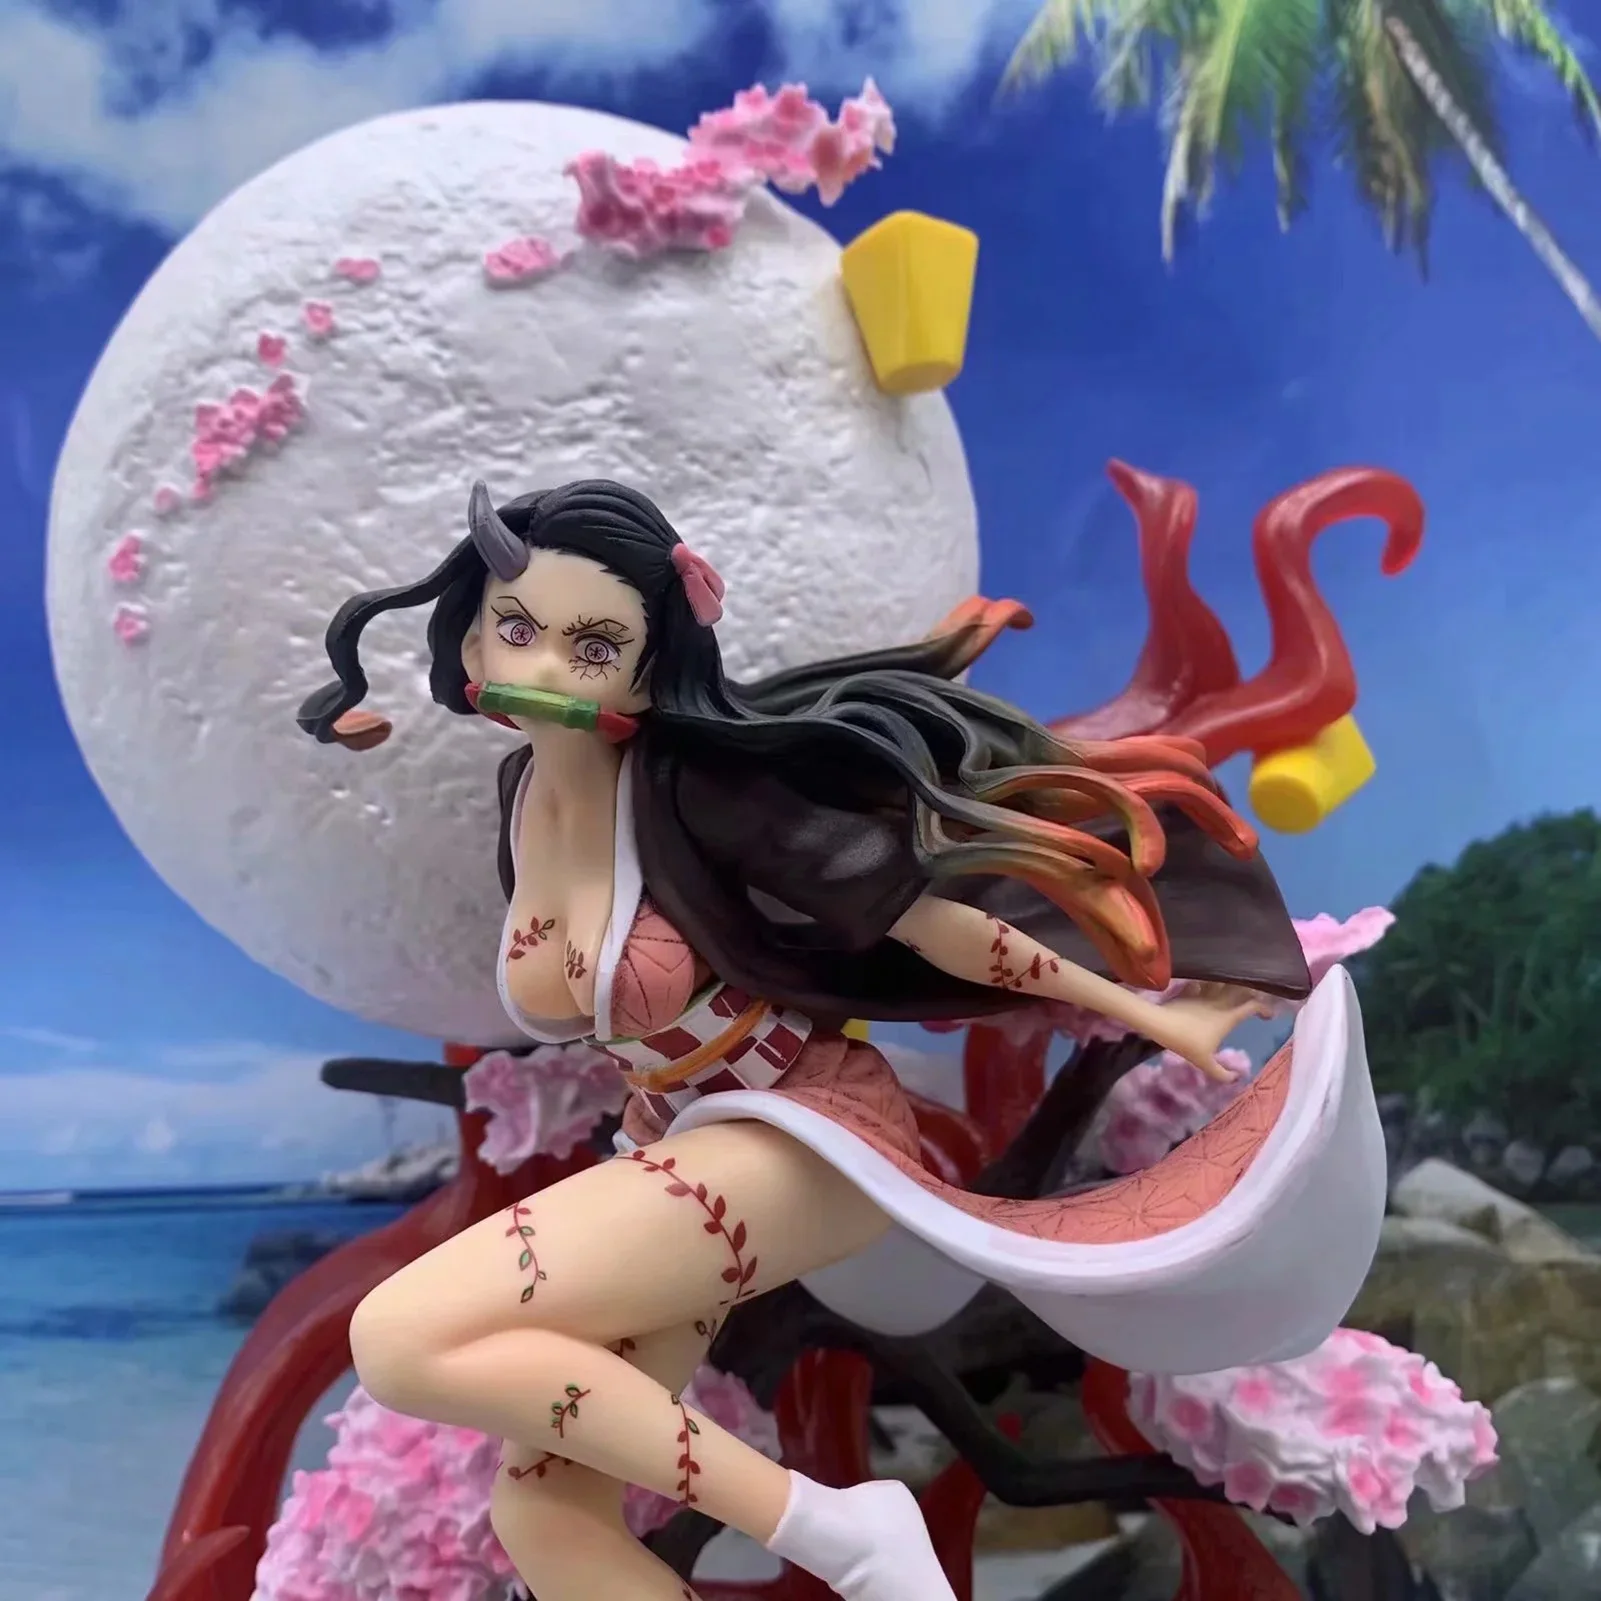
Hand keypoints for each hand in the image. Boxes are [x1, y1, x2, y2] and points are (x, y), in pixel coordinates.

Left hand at [1152, 984, 1273, 1082]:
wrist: (1160, 1024)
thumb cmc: (1186, 1042)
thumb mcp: (1204, 1063)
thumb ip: (1221, 1074)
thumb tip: (1236, 1079)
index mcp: (1228, 1017)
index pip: (1253, 1006)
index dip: (1265, 1008)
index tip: (1268, 1016)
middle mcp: (1219, 1002)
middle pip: (1242, 989)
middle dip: (1252, 990)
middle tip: (1255, 997)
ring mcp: (1204, 994)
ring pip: (1223, 982)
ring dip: (1230, 982)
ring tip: (1234, 988)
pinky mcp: (1189, 991)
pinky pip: (1202, 982)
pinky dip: (1207, 982)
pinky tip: (1206, 985)